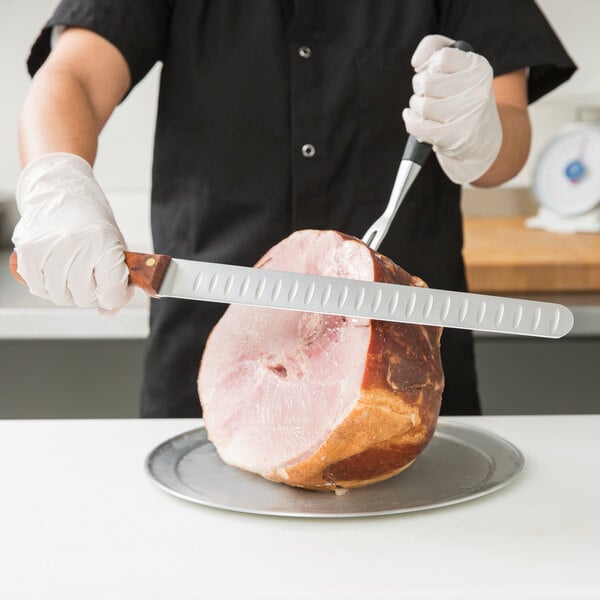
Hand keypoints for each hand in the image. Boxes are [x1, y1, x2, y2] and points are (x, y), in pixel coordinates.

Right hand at [12, 152, 131, 313]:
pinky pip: (39, 288)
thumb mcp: (116, 246)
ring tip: (74, 271)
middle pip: (85, 297)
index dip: (115, 296)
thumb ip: (118, 281)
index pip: (111, 292)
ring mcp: (49, 249)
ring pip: (61, 296)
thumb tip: (109, 311)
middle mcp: (76, 245)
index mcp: (104, 243)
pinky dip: (48, 286)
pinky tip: (56, 270)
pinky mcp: (28, 252)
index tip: (114, 290)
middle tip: (92, 277)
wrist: (62, 190)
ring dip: (69, 291)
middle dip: (92, 294)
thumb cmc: (92, 220)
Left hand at [402, 34, 502, 183]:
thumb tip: (417, 62)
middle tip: (430, 94)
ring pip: (422, 104)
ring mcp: (468, 115)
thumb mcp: (457, 65)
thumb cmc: (462, 96)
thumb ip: (435, 47)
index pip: (440, 58)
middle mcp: (477, 90)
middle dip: (420, 88)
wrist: (481, 138)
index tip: (435, 74)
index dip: (430, 66)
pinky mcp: (455, 137)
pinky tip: (415, 119)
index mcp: (479, 68)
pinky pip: (418, 126)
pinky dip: (411, 122)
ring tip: (427, 109)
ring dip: (416, 106)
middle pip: (426, 82)